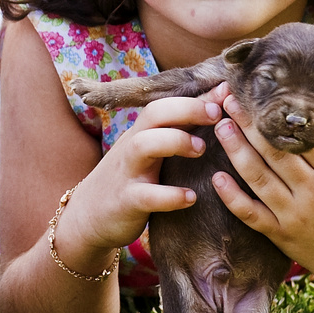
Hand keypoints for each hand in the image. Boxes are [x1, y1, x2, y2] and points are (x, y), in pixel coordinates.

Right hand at [54, 94, 215, 263]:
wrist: (88, 216)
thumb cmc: (130, 179)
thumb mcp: (148, 152)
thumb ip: (175, 131)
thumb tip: (214, 104)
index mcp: (141, 133)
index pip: (164, 103)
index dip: (195, 98)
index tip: (225, 96)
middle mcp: (132, 146)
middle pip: (153, 114)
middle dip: (187, 109)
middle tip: (217, 117)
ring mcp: (127, 172)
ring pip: (144, 145)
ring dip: (175, 141)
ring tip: (201, 149)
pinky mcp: (126, 201)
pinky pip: (147, 195)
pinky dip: (171, 195)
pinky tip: (191, 197)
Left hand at [210, 90, 313, 282]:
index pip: (303, 137)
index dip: (279, 115)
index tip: (261, 96)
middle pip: (275, 152)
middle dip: (250, 124)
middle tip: (229, 101)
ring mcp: (295, 215)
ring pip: (258, 178)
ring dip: (235, 150)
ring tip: (219, 126)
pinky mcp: (281, 235)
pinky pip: (250, 213)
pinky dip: (231, 196)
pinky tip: (216, 177)